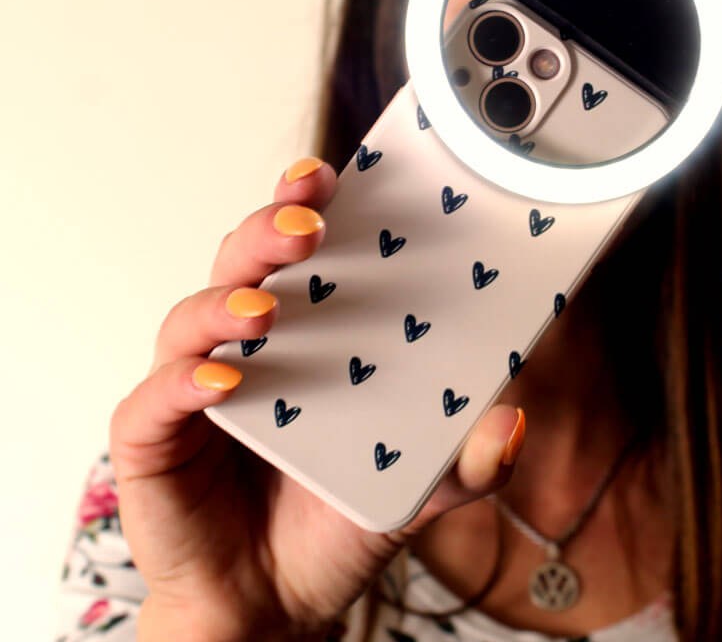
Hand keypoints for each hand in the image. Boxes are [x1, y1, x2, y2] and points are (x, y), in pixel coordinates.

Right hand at [110, 157, 524, 641]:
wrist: (271, 604)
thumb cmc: (333, 519)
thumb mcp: (415, 487)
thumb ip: (464, 460)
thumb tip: (513, 421)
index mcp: (309, 333)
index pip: (306, 252)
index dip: (314, 205)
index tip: (340, 176)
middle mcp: (248, 343)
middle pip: (247, 261)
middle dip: (271, 227)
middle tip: (309, 218)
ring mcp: (196, 385)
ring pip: (196, 315)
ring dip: (229, 300)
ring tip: (267, 306)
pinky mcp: (154, 436)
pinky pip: (157, 397)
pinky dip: (184, 381)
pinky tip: (222, 381)